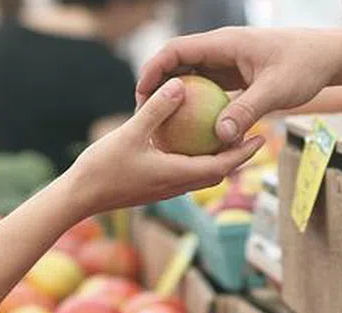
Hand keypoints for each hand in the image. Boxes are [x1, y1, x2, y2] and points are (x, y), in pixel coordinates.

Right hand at [66, 78, 264, 215]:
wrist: (79, 197)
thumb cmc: (103, 167)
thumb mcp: (130, 133)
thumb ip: (157, 110)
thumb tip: (180, 85)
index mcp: (177, 175)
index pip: (222, 166)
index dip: (244, 153)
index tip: (261, 137)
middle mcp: (177, 186)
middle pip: (218, 172)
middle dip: (238, 156)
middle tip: (253, 135)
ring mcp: (166, 189)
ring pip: (202, 175)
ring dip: (219, 159)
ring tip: (227, 137)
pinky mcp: (155, 187)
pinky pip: (185, 173)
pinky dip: (197, 159)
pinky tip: (190, 141)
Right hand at [136, 27, 341, 144]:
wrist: (328, 57)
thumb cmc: (305, 66)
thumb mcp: (276, 90)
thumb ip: (247, 111)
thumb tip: (220, 136)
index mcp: (225, 43)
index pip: (177, 50)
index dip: (154, 69)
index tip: (141, 94)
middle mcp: (222, 50)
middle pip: (178, 64)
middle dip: (158, 86)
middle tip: (144, 114)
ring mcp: (229, 62)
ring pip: (193, 77)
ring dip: (177, 98)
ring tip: (162, 125)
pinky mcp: (237, 75)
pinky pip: (210, 89)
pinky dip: (198, 106)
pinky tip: (193, 131)